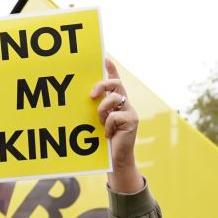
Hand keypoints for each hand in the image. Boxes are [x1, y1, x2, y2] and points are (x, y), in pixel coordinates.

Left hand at [90, 59, 142, 190]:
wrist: (116, 160)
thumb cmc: (102, 141)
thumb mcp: (96, 122)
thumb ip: (94, 109)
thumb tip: (85, 97)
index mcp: (115, 102)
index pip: (114, 81)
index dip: (111, 69)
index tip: (104, 57)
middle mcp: (125, 103)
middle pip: (116, 84)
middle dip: (103, 84)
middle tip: (91, 94)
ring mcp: (130, 111)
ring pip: (113, 99)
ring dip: (102, 111)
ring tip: (101, 123)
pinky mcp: (133, 120)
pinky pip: (114, 116)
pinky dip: (108, 126)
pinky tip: (109, 135)